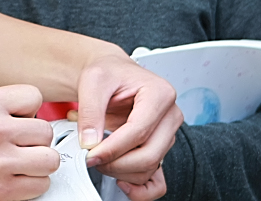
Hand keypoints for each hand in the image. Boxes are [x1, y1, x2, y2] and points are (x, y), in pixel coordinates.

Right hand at [0, 85, 59, 200]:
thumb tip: (20, 106)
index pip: (33, 96)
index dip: (29, 108)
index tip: (23, 117)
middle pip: (45, 130)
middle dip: (35, 138)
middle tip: (21, 143)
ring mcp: (0, 162)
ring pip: (49, 159)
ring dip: (38, 162)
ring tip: (23, 161)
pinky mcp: (2, 190)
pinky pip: (40, 184)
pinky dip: (32, 183)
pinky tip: (17, 177)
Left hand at [74, 54, 182, 199]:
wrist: (110, 73)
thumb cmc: (108, 72)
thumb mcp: (93, 81)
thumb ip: (91, 111)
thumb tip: (90, 141)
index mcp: (160, 94)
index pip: (139, 131)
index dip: (113, 148)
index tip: (90, 153)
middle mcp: (170, 115)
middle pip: (149, 154)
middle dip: (116, 163)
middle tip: (92, 158)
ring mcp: (167, 134)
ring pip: (149, 167)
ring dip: (121, 171)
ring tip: (99, 157)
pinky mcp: (160, 149)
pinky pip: (158, 180)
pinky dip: (141, 189)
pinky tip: (121, 181)